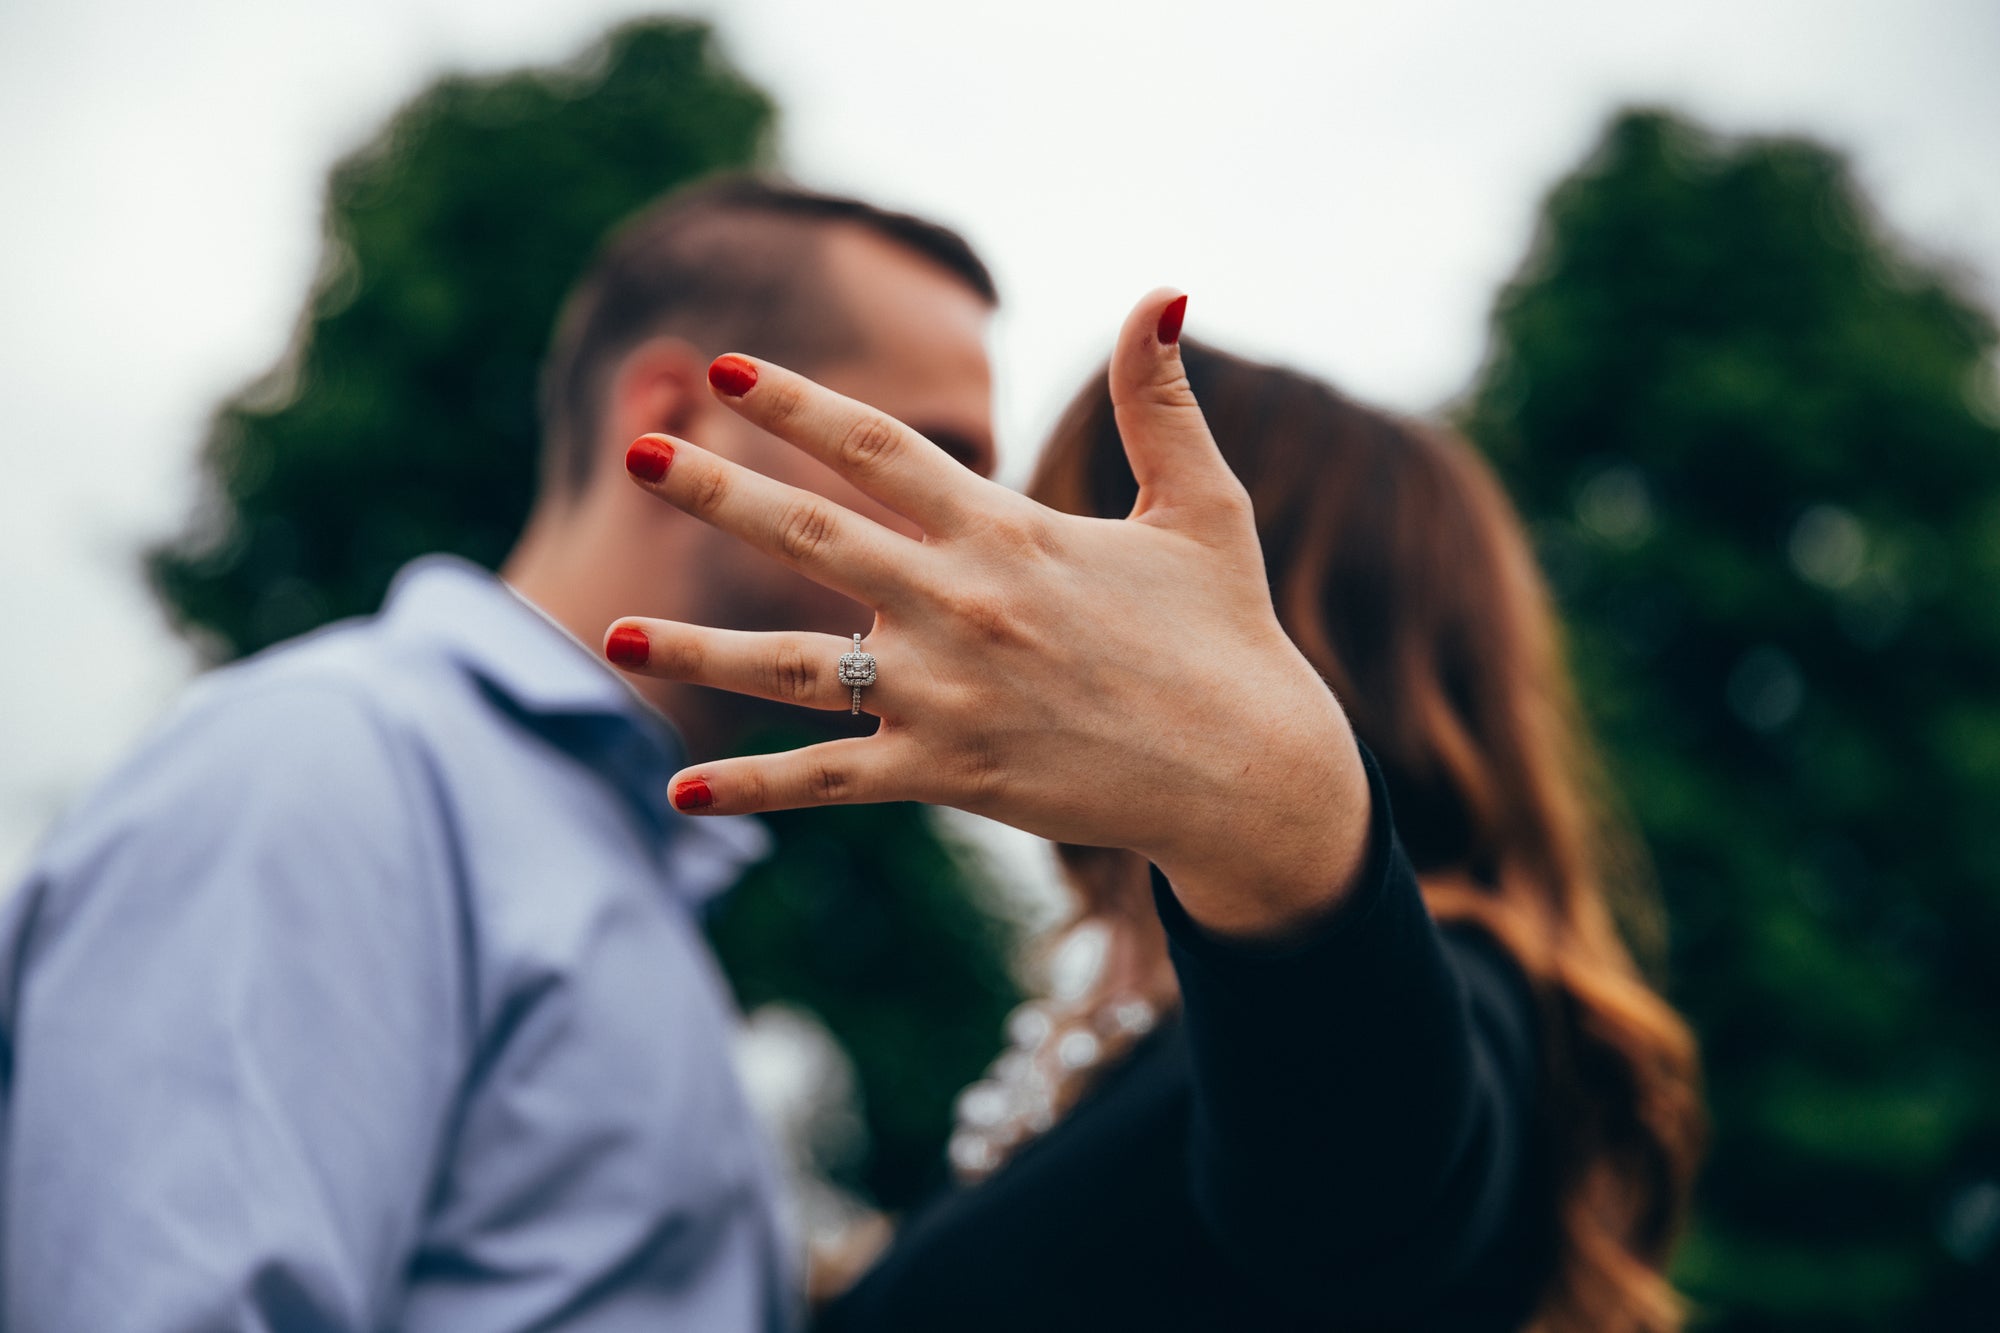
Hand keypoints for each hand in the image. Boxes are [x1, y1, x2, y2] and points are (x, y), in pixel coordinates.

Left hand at [609, 290, 1370, 939]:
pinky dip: (754, 787)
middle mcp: (962, 607)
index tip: (724, 369)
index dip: (799, 405)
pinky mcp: (949, 775)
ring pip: (795, 667)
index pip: (882, 449)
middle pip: (812, 537)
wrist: (1250, 775)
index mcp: (1010, 532)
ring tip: (614, 629)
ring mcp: (947, 697)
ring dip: (699, 648)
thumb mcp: (1203, 506)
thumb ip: (1161, 402)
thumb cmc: (1226, 634)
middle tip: (637, 453)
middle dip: (718, 493)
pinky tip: (679, 791)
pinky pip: (831, 781)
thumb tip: (1166, 291)